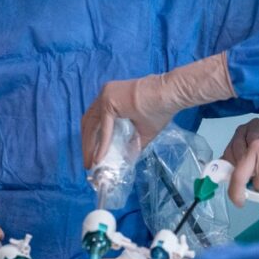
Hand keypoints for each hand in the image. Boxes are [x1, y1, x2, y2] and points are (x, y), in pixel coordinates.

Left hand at [83, 53, 235, 167]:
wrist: (171, 94)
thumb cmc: (160, 109)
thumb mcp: (142, 130)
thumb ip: (131, 142)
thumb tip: (126, 158)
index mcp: (110, 99)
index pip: (94, 121)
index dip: (91, 138)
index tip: (91, 155)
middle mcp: (103, 96)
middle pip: (89, 123)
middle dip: (87, 144)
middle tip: (88, 163)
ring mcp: (104, 97)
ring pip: (91, 126)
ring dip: (90, 146)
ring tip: (90, 163)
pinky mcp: (109, 102)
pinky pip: (103, 128)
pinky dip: (101, 144)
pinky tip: (99, 157)